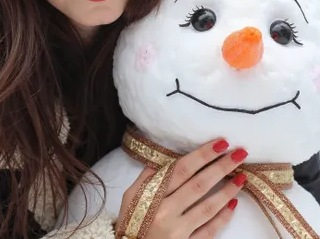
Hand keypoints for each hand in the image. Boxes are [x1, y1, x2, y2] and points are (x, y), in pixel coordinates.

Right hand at [116, 139, 245, 238]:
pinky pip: (209, 231)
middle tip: (240, 153)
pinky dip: (223, 217)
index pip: (182, 169)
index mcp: (153, 195)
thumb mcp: (131, 196)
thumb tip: (164, 157)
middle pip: (199, 185)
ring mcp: (179, 231)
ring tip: (242, 176)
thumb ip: (148, 176)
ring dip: (228, 190)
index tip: (220, 143)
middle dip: (221, 167)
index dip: (202, 155)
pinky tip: (234, 204)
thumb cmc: (131, 222)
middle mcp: (167, 212)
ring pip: (208, 207)